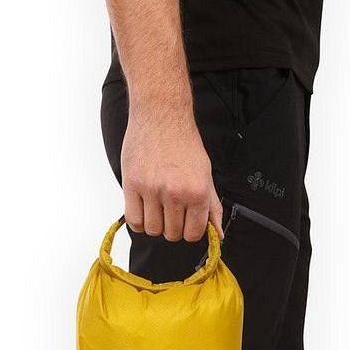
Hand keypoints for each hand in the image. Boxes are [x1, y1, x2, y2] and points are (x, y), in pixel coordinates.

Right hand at [121, 103, 223, 241]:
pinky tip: (144, 209)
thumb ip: (211, 207)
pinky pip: (134, 220)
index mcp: (197, 191)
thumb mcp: (205, 174)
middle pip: (172, 234)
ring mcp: (152, 190)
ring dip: (155, 224)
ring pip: (152, 230)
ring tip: (157, 208)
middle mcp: (175, 193)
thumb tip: (217, 235)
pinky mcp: (132, 185)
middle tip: (171, 211)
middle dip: (172, 227)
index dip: (189, 231)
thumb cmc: (183, 142)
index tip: (186, 222)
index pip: (193, 234)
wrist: (161, 115)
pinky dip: (139, 221)